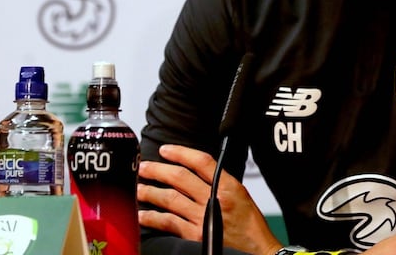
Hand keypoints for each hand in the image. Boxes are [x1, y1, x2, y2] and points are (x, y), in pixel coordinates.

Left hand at [137, 144, 282, 254]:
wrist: (257, 249)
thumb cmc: (250, 225)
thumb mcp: (241, 195)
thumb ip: (220, 182)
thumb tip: (196, 171)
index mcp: (228, 187)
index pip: (202, 162)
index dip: (181, 153)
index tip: (166, 150)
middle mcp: (214, 200)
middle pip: (181, 178)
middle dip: (158, 170)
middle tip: (144, 166)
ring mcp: (202, 218)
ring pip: (170, 199)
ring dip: (150, 192)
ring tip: (138, 188)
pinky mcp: (194, 236)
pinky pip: (168, 222)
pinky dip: (153, 218)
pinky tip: (143, 215)